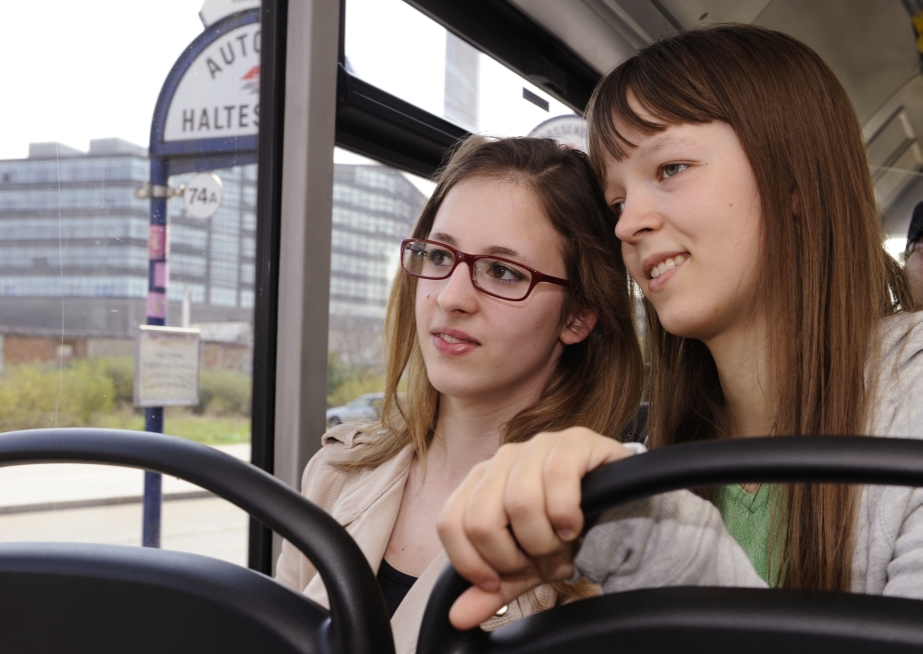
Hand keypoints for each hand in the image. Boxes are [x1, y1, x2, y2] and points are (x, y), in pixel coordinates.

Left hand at [437, 427, 635, 628]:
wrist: (617, 509)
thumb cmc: (563, 533)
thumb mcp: (526, 565)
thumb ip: (492, 589)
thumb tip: (458, 617)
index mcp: (481, 482)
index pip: (450, 523)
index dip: (471, 562)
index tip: (496, 581)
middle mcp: (502, 458)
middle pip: (481, 519)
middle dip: (511, 556)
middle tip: (536, 559)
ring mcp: (537, 445)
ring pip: (520, 502)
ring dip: (543, 538)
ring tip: (560, 542)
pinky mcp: (573, 441)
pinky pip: (558, 477)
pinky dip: (566, 513)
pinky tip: (575, 525)